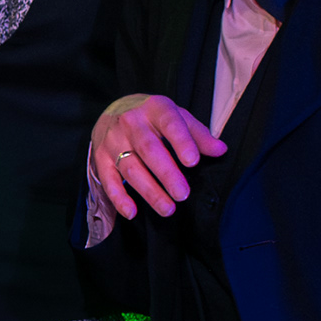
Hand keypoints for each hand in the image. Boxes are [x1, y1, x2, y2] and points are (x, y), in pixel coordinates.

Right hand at [91, 91, 226, 219]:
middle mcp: (130, 122)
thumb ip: (198, 134)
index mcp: (155, 108)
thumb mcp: (177, 116)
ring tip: (168, 208)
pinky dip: (119, 198)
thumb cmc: (152, 118)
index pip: (170, 124)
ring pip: (130, 168)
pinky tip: (132, 212)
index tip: (193, 162)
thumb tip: (220, 150)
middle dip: (166, 174)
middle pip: (148, 150)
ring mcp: (113, 141)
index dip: (181, 142)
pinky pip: (108, 180)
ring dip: (149, 191)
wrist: (114, 111)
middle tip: (182, 194)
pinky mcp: (100, 158)